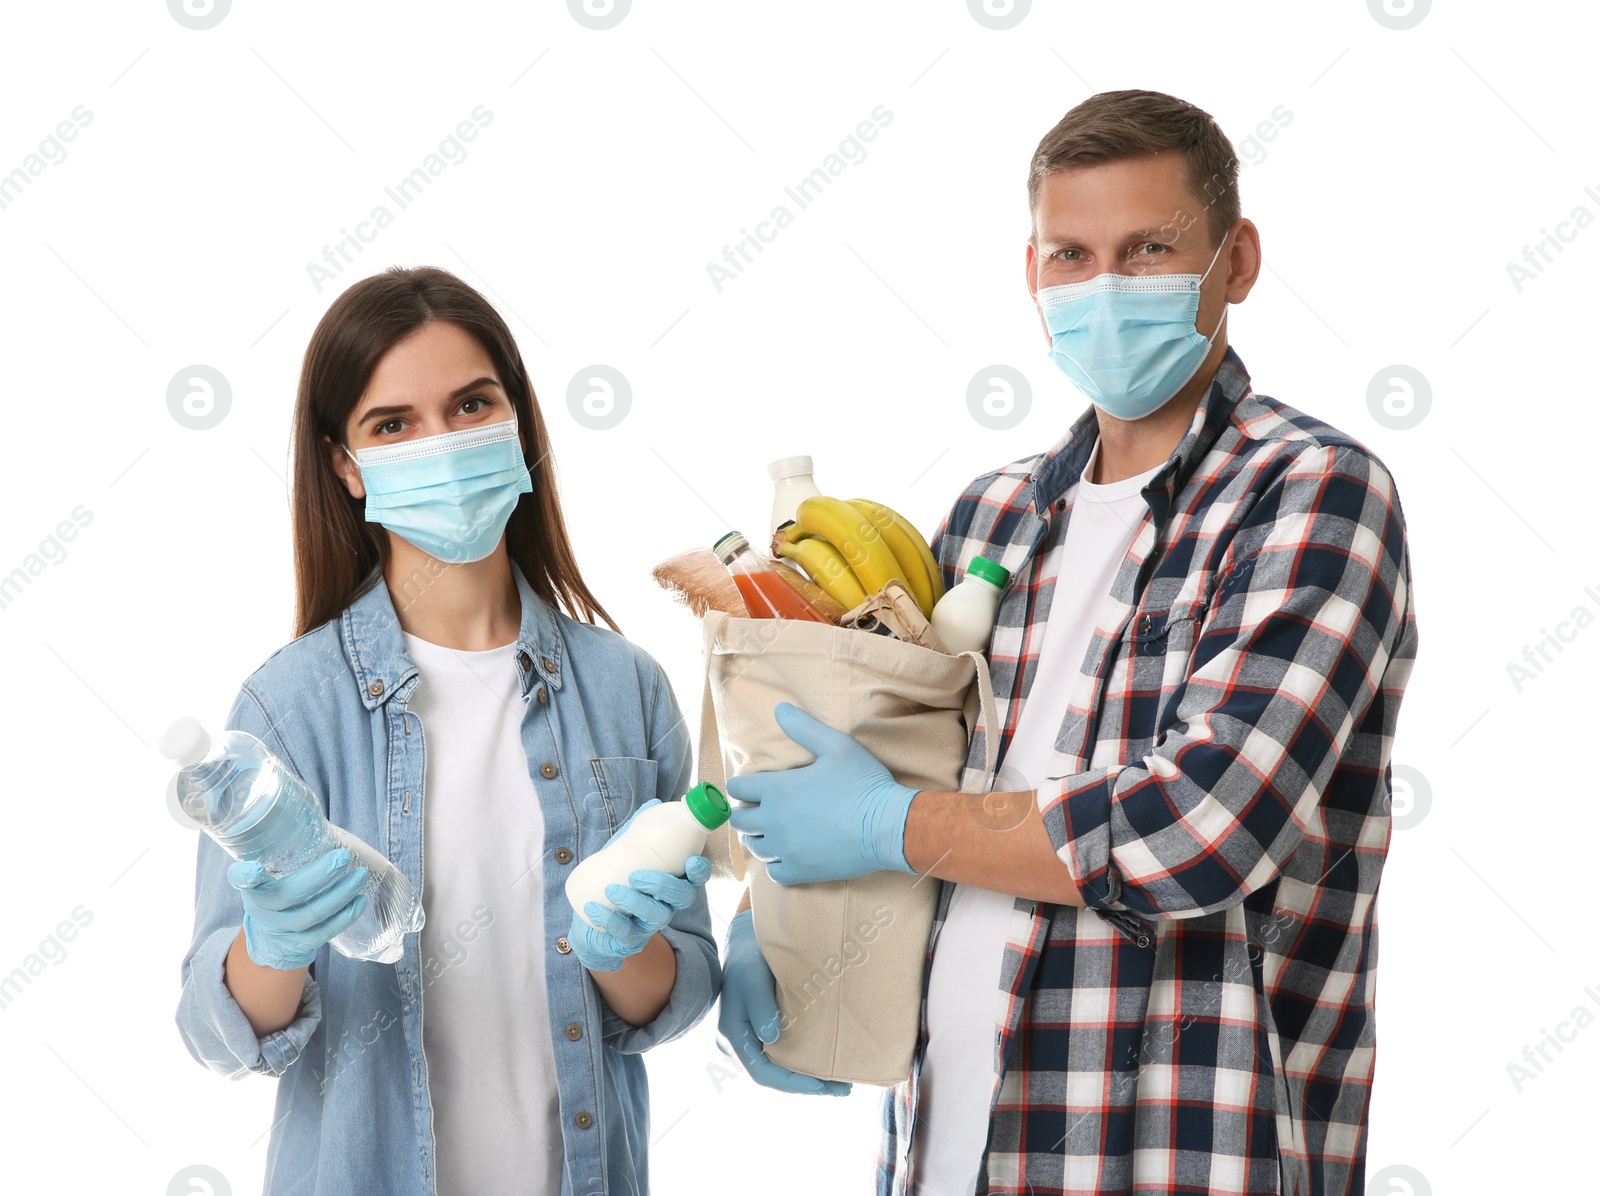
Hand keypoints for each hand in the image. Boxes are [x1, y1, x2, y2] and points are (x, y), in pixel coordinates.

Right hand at [227, 847, 369, 970]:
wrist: (271, 936)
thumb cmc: (277, 892)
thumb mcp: (271, 874)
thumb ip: (284, 854)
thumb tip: (318, 823)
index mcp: (251, 887)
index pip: (240, 879)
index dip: (245, 875)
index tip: (255, 867)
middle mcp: (260, 909)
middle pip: (287, 895)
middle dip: (319, 876)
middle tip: (344, 857)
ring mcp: (278, 930)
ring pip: (310, 916)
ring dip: (340, 895)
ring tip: (360, 876)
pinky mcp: (297, 945)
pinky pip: (322, 933)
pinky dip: (345, 917)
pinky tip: (360, 901)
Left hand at [569, 800, 711, 972]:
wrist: (594, 913)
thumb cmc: (618, 876)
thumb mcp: (627, 851)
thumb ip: (638, 831)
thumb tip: (653, 802)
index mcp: (674, 879)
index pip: (697, 877)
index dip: (699, 871)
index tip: (690, 861)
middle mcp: (669, 903)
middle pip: (682, 898)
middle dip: (662, 886)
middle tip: (636, 876)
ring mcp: (651, 923)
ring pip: (656, 916)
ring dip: (635, 902)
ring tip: (612, 891)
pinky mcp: (631, 938)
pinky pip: (626, 933)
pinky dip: (610, 920)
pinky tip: (594, 908)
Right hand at [716, 909, 850, 1095]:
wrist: (745, 937)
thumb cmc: (748, 956)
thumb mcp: (752, 978)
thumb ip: (760, 1006)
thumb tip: (771, 1037)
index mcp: (734, 1034)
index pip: (762, 1073)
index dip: (792, 1084)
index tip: (820, 1086)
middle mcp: (744, 1041)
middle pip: (776, 1074)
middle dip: (808, 1085)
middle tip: (844, 1089)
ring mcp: (755, 1035)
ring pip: (782, 1065)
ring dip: (810, 1075)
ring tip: (842, 1080)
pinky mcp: (767, 1026)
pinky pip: (787, 1050)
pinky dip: (807, 1058)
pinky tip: (828, 1059)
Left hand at [725, 703, 919, 884]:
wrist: (887, 826)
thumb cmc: (863, 784)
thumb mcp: (836, 745)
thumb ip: (804, 727)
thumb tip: (780, 709)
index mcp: (778, 789)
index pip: (738, 788)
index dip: (742, 785)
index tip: (750, 786)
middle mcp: (774, 820)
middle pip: (740, 820)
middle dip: (745, 812)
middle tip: (759, 809)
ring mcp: (785, 848)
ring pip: (753, 846)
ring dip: (758, 838)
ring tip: (772, 832)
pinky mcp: (800, 870)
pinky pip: (773, 872)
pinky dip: (776, 864)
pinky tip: (788, 855)